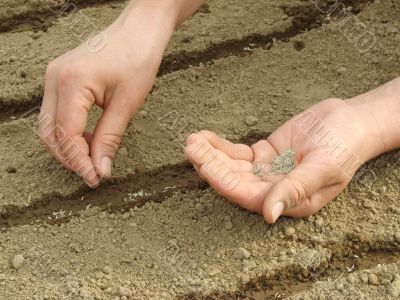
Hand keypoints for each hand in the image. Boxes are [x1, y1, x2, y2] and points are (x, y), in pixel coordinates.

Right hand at [38, 2, 175, 186]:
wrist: (139, 31)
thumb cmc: (137, 59)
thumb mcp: (127, 104)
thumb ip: (109, 138)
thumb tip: (100, 169)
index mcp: (70, 83)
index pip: (67, 135)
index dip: (79, 162)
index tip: (95, 179)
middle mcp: (54, 79)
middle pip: (50, 132)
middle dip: (69, 157)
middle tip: (93, 173)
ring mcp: (54, 77)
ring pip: (49, 124)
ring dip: (68, 146)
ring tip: (93, 158)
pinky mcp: (60, 78)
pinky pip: (57, 112)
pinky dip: (70, 131)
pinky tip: (91, 139)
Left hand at [185, 98, 382, 222]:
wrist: (351, 122)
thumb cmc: (345, 147)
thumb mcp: (323, 168)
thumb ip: (295, 190)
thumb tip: (269, 216)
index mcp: (289, 201)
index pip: (248, 196)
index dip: (223, 181)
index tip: (203, 165)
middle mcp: (274, 190)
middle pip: (234, 180)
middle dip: (211, 165)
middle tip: (190, 147)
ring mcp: (267, 171)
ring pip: (232, 166)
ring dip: (211, 154)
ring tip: (192, 140)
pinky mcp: (265, 154)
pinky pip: (238, 153)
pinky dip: (221, 146)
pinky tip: (205, 137)